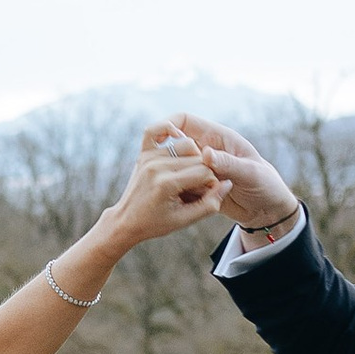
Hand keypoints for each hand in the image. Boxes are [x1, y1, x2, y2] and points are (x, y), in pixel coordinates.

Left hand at [103, 126, 227, 248]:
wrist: (126, 220)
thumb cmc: (156, 223)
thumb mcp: (185, 220)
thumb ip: (210, 204)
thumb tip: (228, 184)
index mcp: (167, 184)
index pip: (205, 173)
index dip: (212, 184)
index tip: (208, 194)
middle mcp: (157, 166)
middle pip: (198, 158)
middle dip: (205, 173)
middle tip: (200, 189)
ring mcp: (149, 157)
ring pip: (187, 145)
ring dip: (195, 158)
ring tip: (191, 176)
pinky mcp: (144, 152)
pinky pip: (156, 130)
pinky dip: (169, 129)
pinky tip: (178, 136)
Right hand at [155, 112, 299, 235]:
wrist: (268, 210)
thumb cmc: (266, 186)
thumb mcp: (250, 174)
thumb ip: (228, 164)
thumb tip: (204, 154)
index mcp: (218, 137)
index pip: (185, 120)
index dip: (169, 125)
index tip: (162, 139)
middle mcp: (207, 150)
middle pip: (176, 146)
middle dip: (175, 161)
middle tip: (191, 180)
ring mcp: (202, 169)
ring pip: (177, 168)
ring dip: (179, 180)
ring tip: (198, 194)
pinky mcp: (199, 186)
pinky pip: (182, 185)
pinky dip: (182, 193)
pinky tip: (191, 204)